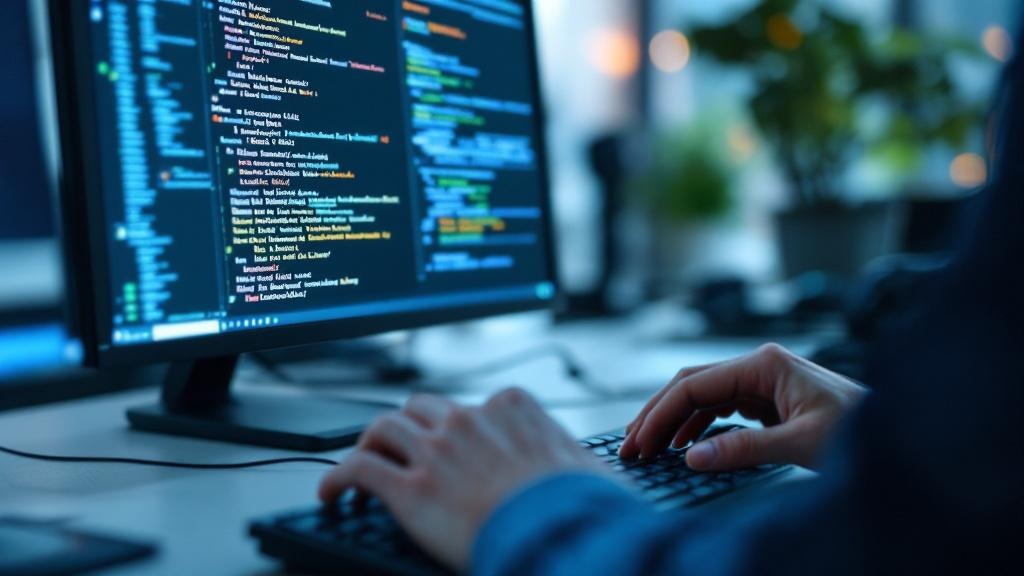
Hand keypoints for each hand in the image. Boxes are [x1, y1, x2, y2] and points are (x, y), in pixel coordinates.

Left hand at [318, 389, 612, 571]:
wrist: (563, 535)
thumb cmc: (583, 508)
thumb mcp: (590, 468)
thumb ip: (573, 455)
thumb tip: (587, 469)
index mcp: (510, 407)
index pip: (470, 404)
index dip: (454, 426)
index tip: (450, 443)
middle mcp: (467, 420)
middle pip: (420, 408)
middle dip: (409, 428)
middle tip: (402, 450)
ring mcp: (436, 451)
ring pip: (382, 428)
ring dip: (369, 446)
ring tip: (362, 466)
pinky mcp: (410, 489)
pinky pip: (357, 469)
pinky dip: (336, 478)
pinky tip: (331, 494)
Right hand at [619, 344, 866, 470]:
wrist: (904, 432)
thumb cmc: (864, 429)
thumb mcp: (802, 444)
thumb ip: (745, 449)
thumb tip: (694, 458)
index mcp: (764, 363)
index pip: (694, 384)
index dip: (660, 415)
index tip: (639, 442)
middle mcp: (760, 365)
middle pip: (692, 384)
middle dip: (658, 414)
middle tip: (632, 446)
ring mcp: (765, 380)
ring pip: (704, 395)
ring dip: (675, 420)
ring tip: (650, 448)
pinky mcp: (771, 398)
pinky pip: (723, 407)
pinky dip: (699, 425)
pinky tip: (686, 444)